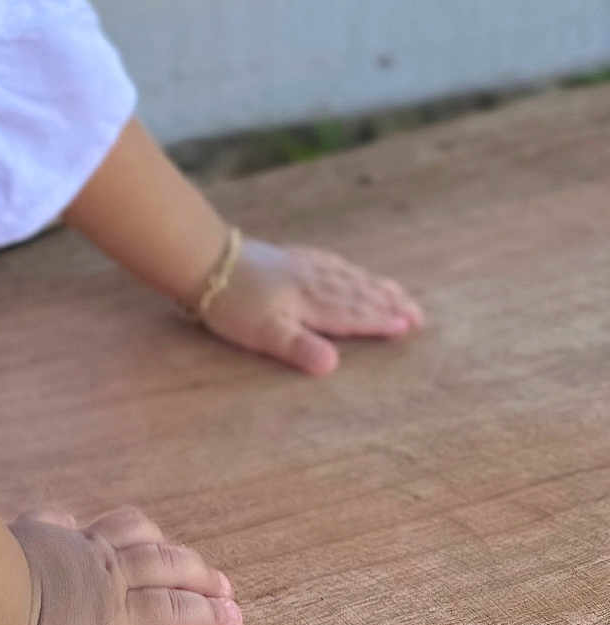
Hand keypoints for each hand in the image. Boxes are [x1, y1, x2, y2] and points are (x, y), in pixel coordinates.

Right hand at [0, 504, 241, 624]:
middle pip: (166, 570)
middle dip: (200, 577)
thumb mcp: (22, 531)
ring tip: (235, 618)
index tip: (179, 551)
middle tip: (226, 587)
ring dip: (208, 614)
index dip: (163, 543)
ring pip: (171, 610)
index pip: (134, 535)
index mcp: (84, 547)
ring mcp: (109, 618)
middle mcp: (105, 577)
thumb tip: (64, 519)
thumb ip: (47, 525)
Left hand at [200, 235, 424, 374]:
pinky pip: (330, 263)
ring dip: (374, 286)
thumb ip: (299, 348)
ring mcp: (302, 266)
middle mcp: (314, 281)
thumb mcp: (263, 333)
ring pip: (347, 277)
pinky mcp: (288, 257)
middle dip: (388, 303)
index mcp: (312, 303)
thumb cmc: (233, 303)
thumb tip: (333, 367)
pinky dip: (348, 269)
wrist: (205, 260)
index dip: (382, 321)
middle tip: (418, 313)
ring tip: (397, 292)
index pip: (354, 314)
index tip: (409, 326)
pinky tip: (350, 269)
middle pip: (358, 293)